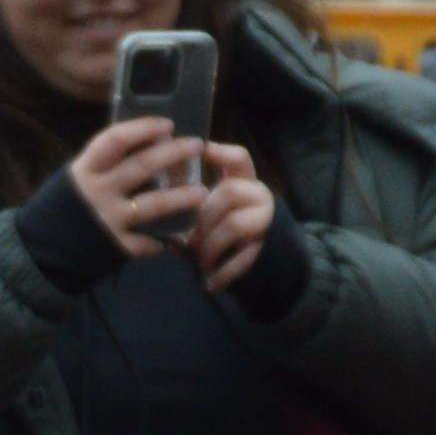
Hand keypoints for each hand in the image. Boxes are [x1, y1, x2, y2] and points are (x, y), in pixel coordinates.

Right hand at [59, 112, 214, 263]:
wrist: (37, 253)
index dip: (143, 129)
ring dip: (180, 197)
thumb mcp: (75, 180)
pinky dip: (162, 241)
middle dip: (173, 153)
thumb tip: (141, 146)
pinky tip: (176, 237)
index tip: (167, 124)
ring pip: (153, 204)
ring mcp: (108, 220)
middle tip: (196, 146)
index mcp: (86, 170)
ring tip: (202, 191)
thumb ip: (102, 167)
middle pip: (142, 166)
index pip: (116, 139)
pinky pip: (147, 242)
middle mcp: (98, 192)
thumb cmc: (61, 210)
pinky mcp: (115, 247)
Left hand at [186, 139, 279, 291]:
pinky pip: (242, 258)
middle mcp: (259, 196)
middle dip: (202, 217)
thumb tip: (159, 210)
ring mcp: (267, 221)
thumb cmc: (234, 237)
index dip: (222, 152)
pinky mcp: (268, 248)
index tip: (202, 149)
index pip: (239, 158)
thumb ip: (192, 208)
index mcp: (245, 182)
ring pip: (233, 223)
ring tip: (200, 262)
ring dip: (210, 245)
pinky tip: (209, 285)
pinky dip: (222, 274)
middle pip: (228, 192)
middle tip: (188, 240)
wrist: (276, 266)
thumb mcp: (215, 216)